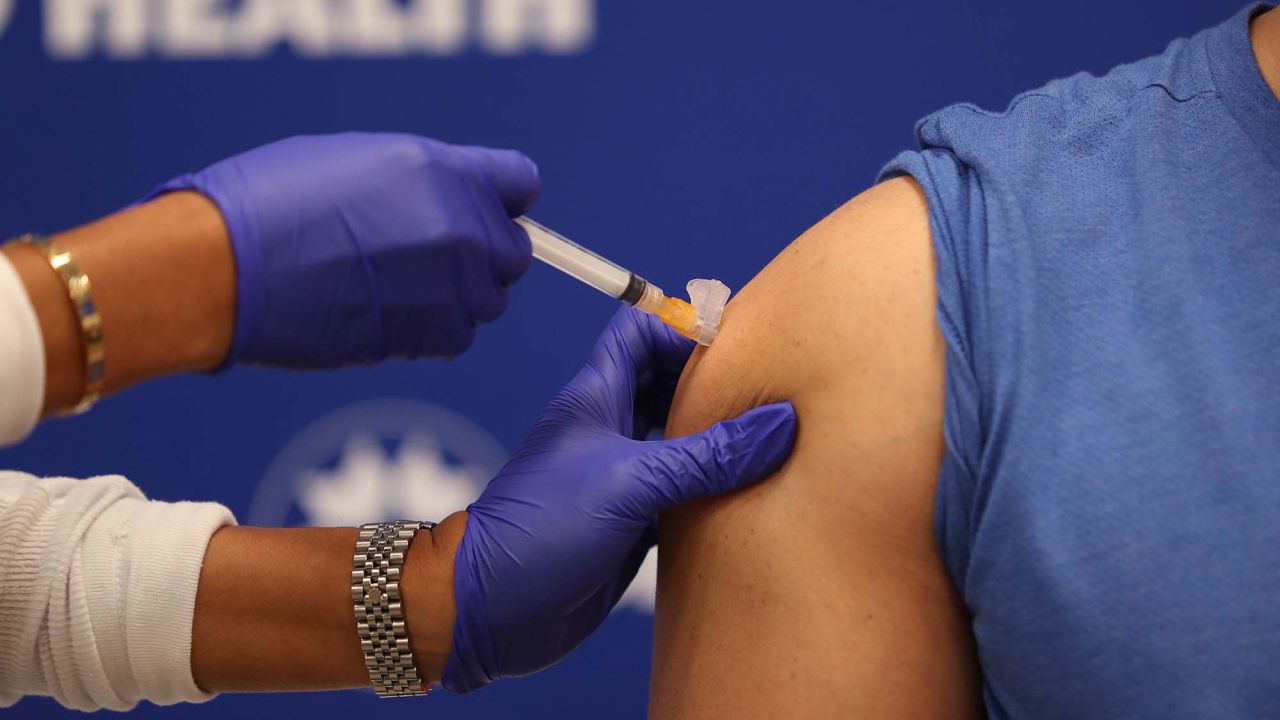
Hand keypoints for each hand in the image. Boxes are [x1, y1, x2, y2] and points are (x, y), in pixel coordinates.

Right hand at [150, 133, 538, 367]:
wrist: (223, 267)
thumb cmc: (267, 203)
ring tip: (391, 289)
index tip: (484, 212)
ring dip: (454, 300)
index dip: (503, 199)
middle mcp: (460, 226)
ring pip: (487, 301)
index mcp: (442, 169)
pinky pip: (457, 338)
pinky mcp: (431, 335)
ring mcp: (450, 283)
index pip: (522, 182)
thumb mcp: (355, 161)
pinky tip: (381, 317)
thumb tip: (448, 203)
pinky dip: (429, 334)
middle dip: (480, 258)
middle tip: (424, 261)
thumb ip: (421, 182)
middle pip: (513, 253)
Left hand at [444, 308, 797, 691]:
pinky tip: (752, 498)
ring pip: (679, 441)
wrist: (489, 611)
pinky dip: (713, 492)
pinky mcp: (631, 523)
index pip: (641, 332)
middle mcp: (609, 431)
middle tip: (772, 394)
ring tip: (776, 443)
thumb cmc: (540, 532)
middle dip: (715, 384)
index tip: (740, 346)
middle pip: (668, 385)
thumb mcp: (630, 483)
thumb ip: (705, 456)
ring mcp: (621, 477)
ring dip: (719, 441)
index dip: (685, 328)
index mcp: (596, 398)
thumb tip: (778, 423)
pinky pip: (682, 494)